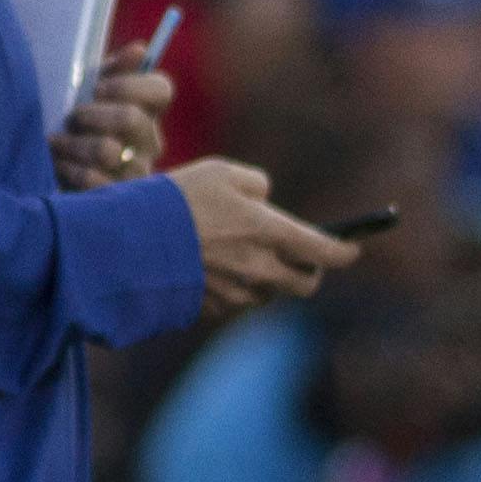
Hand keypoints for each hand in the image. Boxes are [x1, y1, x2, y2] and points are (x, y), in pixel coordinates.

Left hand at [60, 57, 171, 191]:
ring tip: (56, 143)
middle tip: (72, 117)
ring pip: (108, 150)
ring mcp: (135, 174)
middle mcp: (148, 143)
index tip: (97, 87)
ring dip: (75, 144)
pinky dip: (71, 170)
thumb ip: (112, 71)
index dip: (129, 85)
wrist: (46, 169)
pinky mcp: (115, 201)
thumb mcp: (86, 93)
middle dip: (93, 114)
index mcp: (145, 112)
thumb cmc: (72, 125)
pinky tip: (59, 166)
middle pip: (132, 119)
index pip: (160, 90)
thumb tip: (140, 49)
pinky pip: (95, 181)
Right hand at [170, 158, 357, 310]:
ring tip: (249, 256)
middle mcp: (261, 269)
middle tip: (301, 255)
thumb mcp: (220, 172)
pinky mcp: (215, 309)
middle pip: (306, 284)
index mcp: (270, 232)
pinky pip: (240, 302)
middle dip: (309, 271)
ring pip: (272, 294)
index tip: (352, 248)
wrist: (129, 241)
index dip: (345, 251)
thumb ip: (256, 184)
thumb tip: (267, 201)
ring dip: (271, 279)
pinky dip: (240, 288)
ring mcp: (238, 293)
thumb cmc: (176, 199)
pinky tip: (218, 268)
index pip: (325, 251)